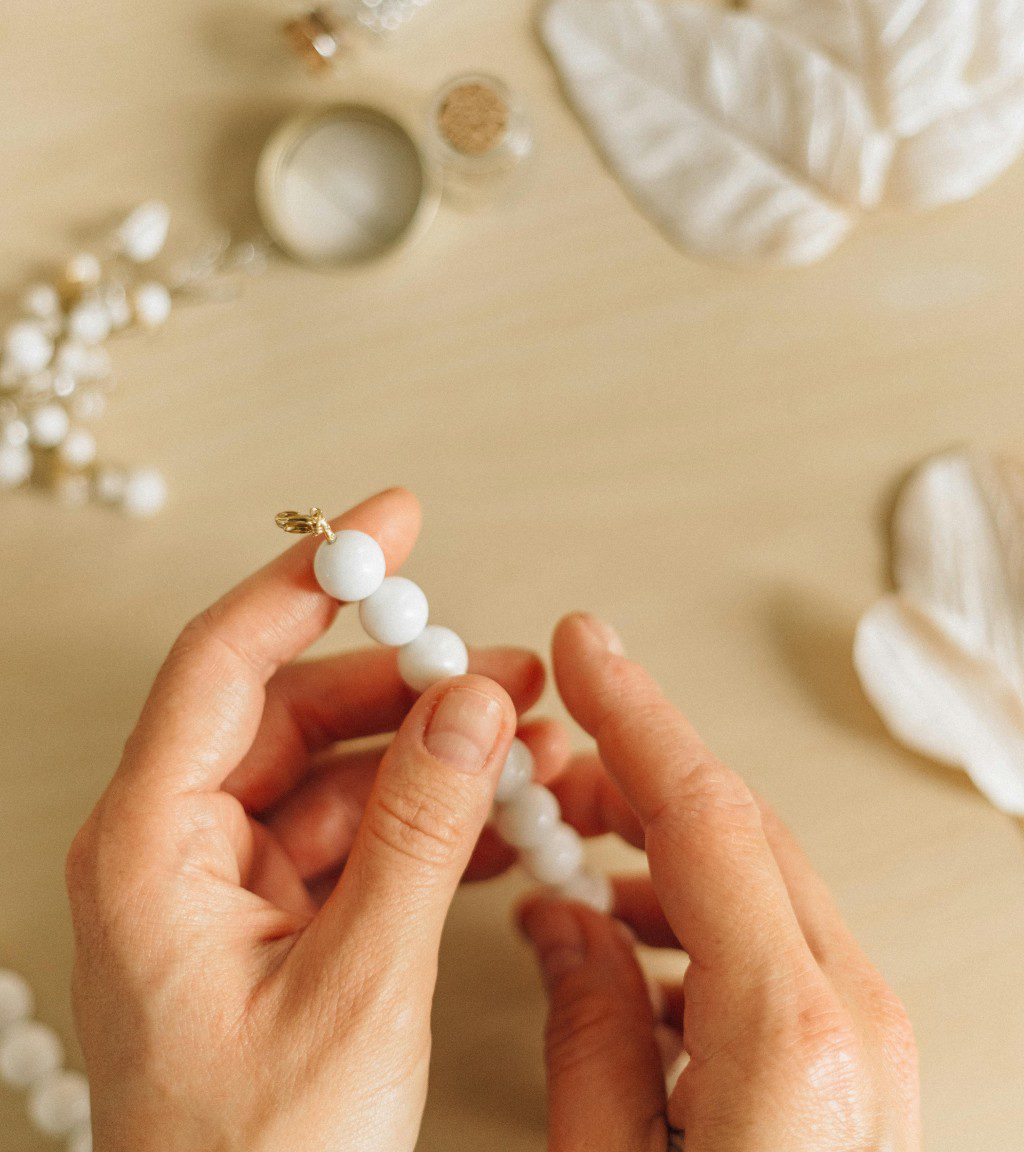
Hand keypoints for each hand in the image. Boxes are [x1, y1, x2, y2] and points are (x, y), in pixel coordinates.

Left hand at [65, 488, 560, 1151]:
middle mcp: (178, 849)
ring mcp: (228, 886)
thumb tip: (471, 706)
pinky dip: (430, 823)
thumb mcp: (357, 989)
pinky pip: (358, 836)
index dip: (312, 580)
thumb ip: (419, 834)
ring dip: (438, 759)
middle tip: (509, 678)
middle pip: (300, 713)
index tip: (388, 522)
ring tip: (534, 757)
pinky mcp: (274, 921)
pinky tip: (500, 825)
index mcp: (152, 847)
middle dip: (413, 687)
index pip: (226, 661)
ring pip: (342, 775)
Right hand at [518, 613, 920, 1151]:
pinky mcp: (860, 1056)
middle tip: (547, 762)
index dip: (634, 713)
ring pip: (754, 874)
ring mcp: (869, 1037)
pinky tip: (626, 929)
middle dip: (633, 773)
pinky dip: (693, 907)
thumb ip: (587, 1024)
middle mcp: (851, 1019)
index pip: (704, 815)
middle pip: (736, 829)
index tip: (587, 647)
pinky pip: (772, 936)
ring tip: (569, 841)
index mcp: (788, 1039)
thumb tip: (564, 918)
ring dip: (658, 841)